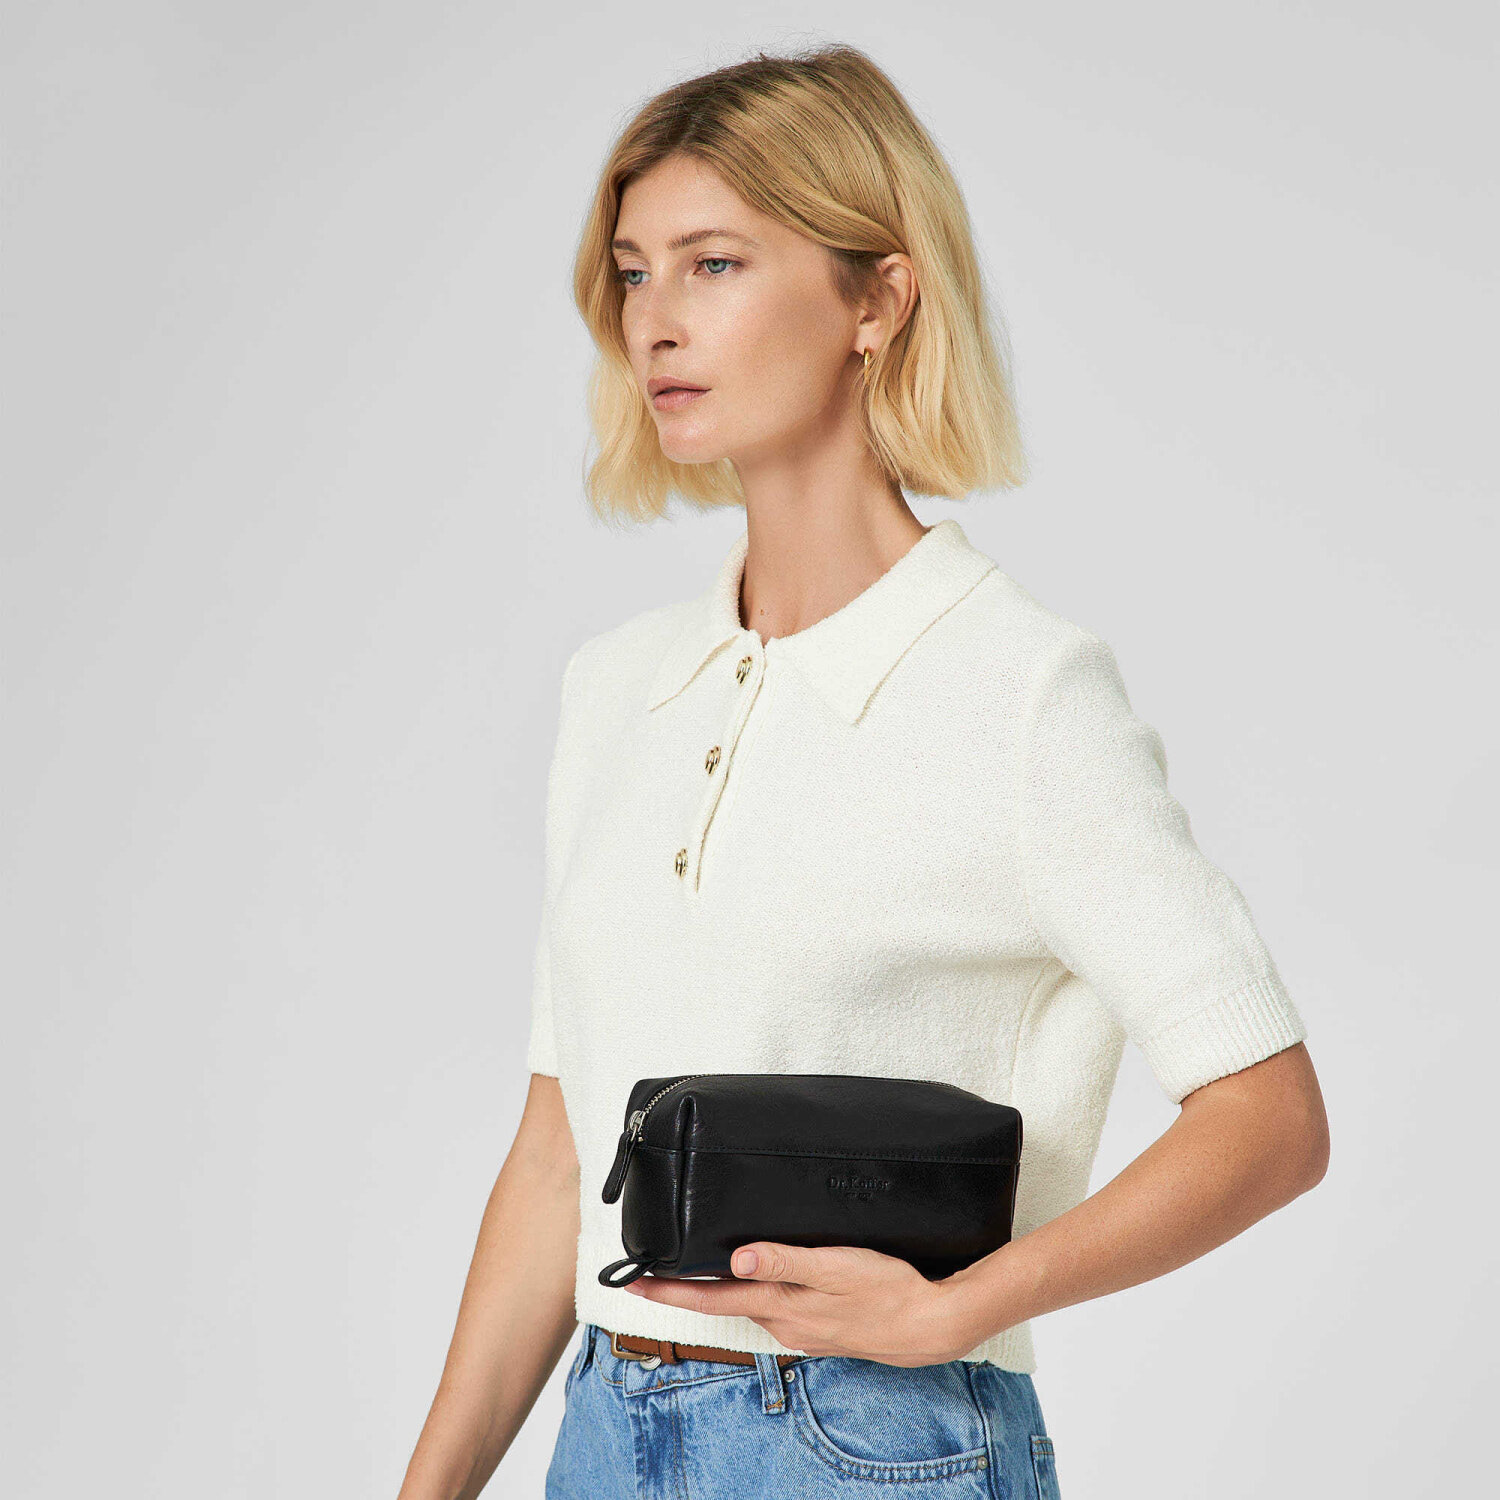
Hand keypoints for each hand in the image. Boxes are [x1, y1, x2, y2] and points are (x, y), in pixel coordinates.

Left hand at [622, 1242, 974, 1366]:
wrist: (928, 1324)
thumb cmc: (884, 1289)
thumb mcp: (835, 1266)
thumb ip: (786, 1261)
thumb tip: (737, 1258)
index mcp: (781, 1306)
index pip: (711, 1298)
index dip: (670, 1290)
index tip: (632, 1282)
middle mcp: (783, 1323)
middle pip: (721, 1304)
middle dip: (682, 1291)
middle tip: (643, 1277)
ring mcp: (800, 1329)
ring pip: (747, 1307)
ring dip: (717, 1292)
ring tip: (691, 1272)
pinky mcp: (818, 1327)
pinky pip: (773, 1310)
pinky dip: (751, 1296)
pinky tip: (754, 1282)